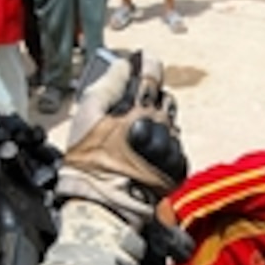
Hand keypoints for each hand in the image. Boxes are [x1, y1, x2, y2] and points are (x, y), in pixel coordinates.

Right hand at [58, 52, 187, 227]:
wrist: (104, 205)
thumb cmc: (90, 163)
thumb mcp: (87, 117)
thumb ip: (106, 86)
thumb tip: (121, 65)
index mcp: (141, 109)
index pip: (152, 73)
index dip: (147, 62)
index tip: (143, 59)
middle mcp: (163, 124)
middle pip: (164, 96)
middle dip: (151, 95)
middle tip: (132, 104)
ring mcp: (172, 146)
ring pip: (170, 121)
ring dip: (157, 120)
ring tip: (134, 134)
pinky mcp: (177, 166)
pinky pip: (174, 145)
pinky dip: (161, 144)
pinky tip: (143, 153)